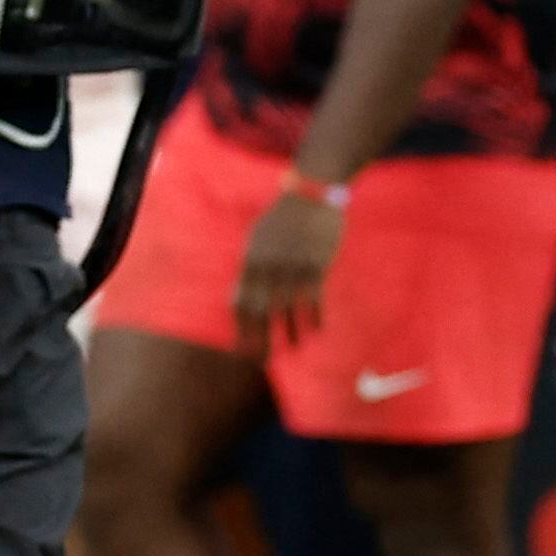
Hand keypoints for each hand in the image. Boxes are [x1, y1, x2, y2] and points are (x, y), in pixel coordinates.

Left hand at [232, 187, 341, 354]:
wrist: (311, 194)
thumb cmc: (283, 218)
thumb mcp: (257, 238)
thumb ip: (251, 265)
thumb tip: (242, 294)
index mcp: (249, 260)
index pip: (239, 301)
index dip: (240, 327)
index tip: (241, 348)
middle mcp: (267, 267)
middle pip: (259, 311)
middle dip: (259, 339)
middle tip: (262, 361)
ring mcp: (291, 266)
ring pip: (287, 308)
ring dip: (289, 332)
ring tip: (293, 348)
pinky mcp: (315, 264)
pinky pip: (313, 298)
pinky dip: (314, 317)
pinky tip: (316, 331)